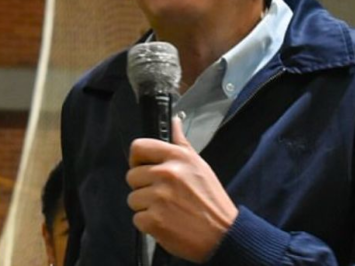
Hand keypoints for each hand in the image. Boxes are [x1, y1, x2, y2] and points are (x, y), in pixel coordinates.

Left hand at [127, 117, 238, 262]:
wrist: (223, 233)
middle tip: (162, 195)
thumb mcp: (199, 165)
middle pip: (131, 176)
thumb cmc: (211, 199)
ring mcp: (159, 198)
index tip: (143, 168)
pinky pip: (137, 219)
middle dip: (142, 187)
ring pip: (133, 199)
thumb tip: (175, 121)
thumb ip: (182, 144)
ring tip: (166, 210)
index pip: (138, 147)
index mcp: (177, 157)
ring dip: (145, 207)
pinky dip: (149, 224)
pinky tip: (166, 223)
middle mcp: (166, 174)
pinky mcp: (154, 221)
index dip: (136, 159)